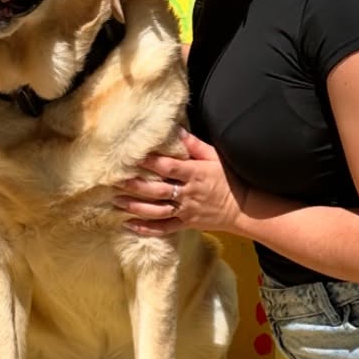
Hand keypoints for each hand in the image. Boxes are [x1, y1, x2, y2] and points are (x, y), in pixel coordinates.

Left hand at [113, 130, 247, 236]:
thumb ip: (194, 145)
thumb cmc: (229, 178)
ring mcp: (186, 210)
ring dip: (136, 207)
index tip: (132, 157)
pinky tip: (130, 225)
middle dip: (136, 186)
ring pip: (157, 210)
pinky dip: (147, 229)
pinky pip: (164, 228)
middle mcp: (188, 193)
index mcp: (195, 173)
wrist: (243, 208)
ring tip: (117, 202)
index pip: (169, 167)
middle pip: (158, 190)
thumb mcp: (215, 157)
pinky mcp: (187, 223)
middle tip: (115, 181)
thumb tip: (176, 129)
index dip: (150, 162)